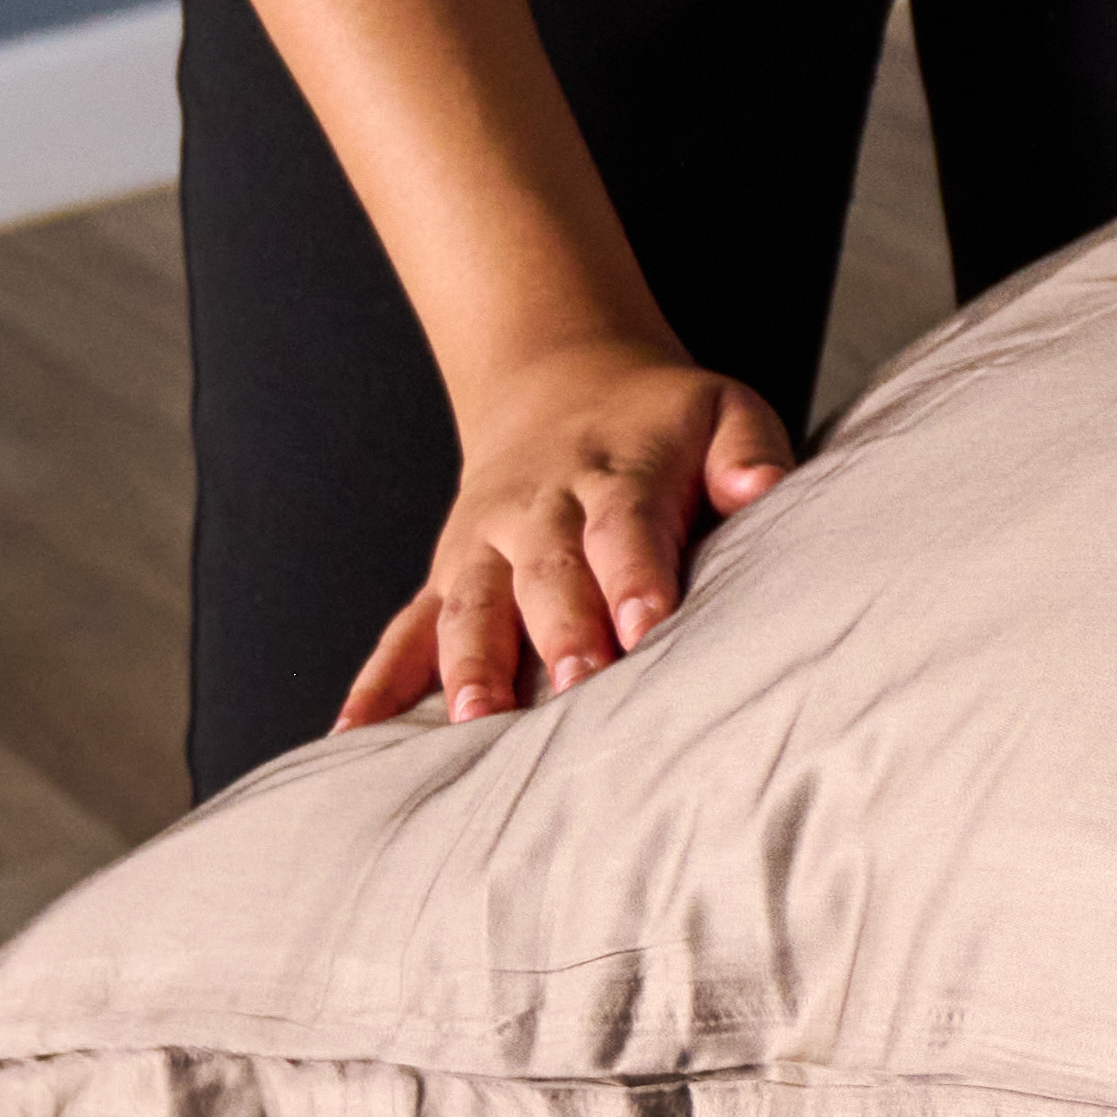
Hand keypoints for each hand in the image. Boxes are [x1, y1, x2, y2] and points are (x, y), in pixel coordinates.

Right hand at [336, 339, 790, 725]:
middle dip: (560, 632)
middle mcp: (538, 512)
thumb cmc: (661, 422)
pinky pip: (405, 629)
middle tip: (578, 687)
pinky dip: (379, 680)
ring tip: (471, 721)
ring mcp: (482, 548)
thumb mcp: (722, 410)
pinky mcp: (445, 577)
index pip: (624, 527)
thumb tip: (763, 487)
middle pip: (547, 575)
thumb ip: (749, 451)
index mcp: (615, 475)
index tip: (648, 629)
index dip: (634, 578)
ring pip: (470, 606)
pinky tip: (354, 734)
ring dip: (469, 664)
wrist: (558, 382)